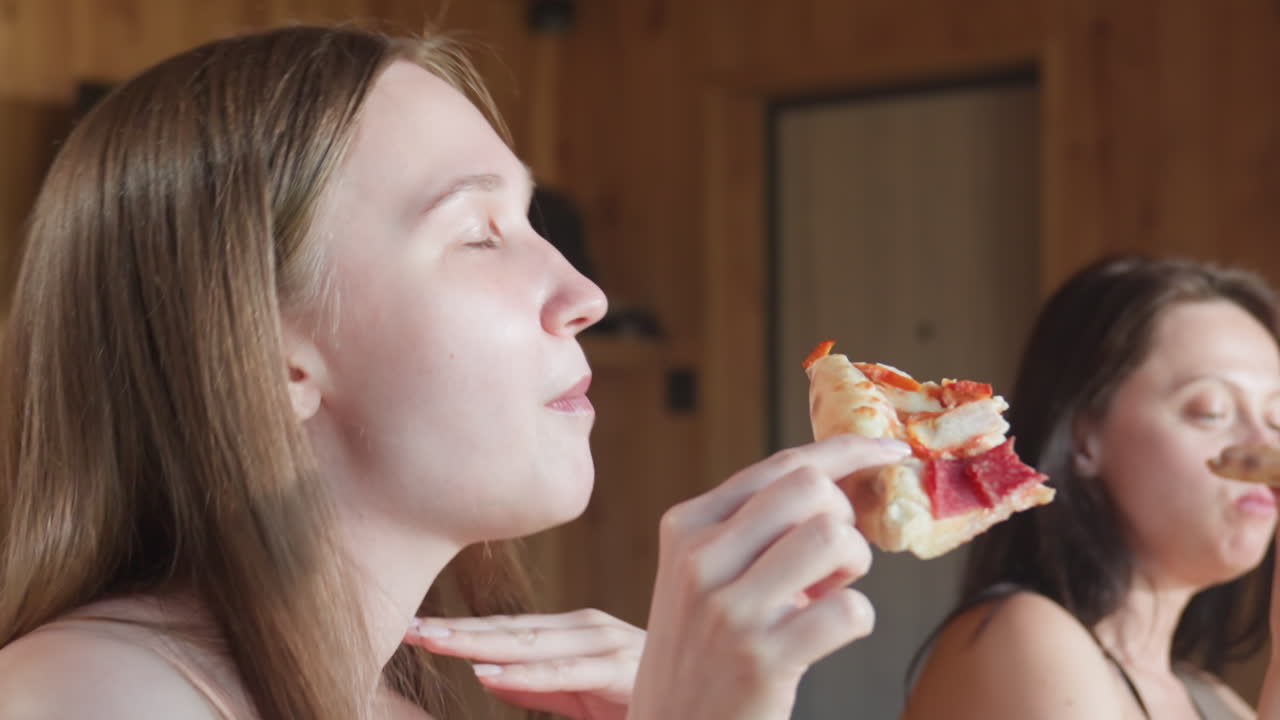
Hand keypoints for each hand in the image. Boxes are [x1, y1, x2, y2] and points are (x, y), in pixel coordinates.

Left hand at [404, 609, 641, 718]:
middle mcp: (589, 629)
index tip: (412, 628)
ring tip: (434, 642)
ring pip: (531, 645)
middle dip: (458, 630)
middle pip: (511, 630)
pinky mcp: (621, 672)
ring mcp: (607, 645)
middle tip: (407, 628)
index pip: (507, 630)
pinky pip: (566, 675)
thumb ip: (537, 684)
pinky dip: (526, 674)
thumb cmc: (641, 699)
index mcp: (576, 632)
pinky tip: (490, 673)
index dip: (461, 629)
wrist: (707, 704)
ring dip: (479, 643)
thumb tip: (488, 673)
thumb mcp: (578, 694)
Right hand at [628, 434, 909, 719]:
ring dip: (854, 564)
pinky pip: (850, 610)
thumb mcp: (700, 576)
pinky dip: (858, 619)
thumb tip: (835, 482)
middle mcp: (702, 560)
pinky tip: (830, 634)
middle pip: (810, 489)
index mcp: (687, 527)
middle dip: (844, 516)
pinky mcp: (763, 659)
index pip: (781, 465)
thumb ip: (750, 528)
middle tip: (834, 559)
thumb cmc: (699, 651)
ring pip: (832, 537)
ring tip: (831, 592)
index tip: (888, 449)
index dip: (847, 451)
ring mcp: (730, 610)